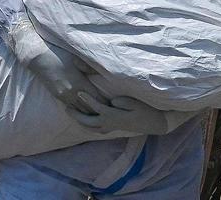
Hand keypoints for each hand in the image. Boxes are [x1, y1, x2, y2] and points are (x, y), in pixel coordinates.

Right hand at [28, 43, 106, 113]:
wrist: (39, 57)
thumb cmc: (59, 55)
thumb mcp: (77, 59)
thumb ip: (90, 67)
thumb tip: (103, 72)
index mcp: (80, 83)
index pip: (97, 99)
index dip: (106, 103)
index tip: (114, 105)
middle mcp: (72, 93)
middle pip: (89, 109)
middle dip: (99, 111)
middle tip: (109, 113)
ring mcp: (64, 96)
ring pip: (80, 111)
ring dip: (88, 112)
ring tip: (98, 115)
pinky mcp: (57, 96)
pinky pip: (71, 108)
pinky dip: (79, 110)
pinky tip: (83, 111)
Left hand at [67, 92, 195, 134]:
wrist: (154, 123)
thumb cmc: (145, 110)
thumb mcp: (136, 103)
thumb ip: (123, 102)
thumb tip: (112, 101)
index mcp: (114, 116)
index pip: (96, 108)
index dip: (87, 99)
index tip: (79, 91)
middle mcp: (109, 124)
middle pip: (88, 122)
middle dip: (76, 115)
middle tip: (66, 106)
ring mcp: (111, 127)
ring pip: (91, 127)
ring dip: (80, 121)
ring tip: (71, 112)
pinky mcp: (113, 128)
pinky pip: (96, 128)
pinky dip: (87, 125)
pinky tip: (84, 120)